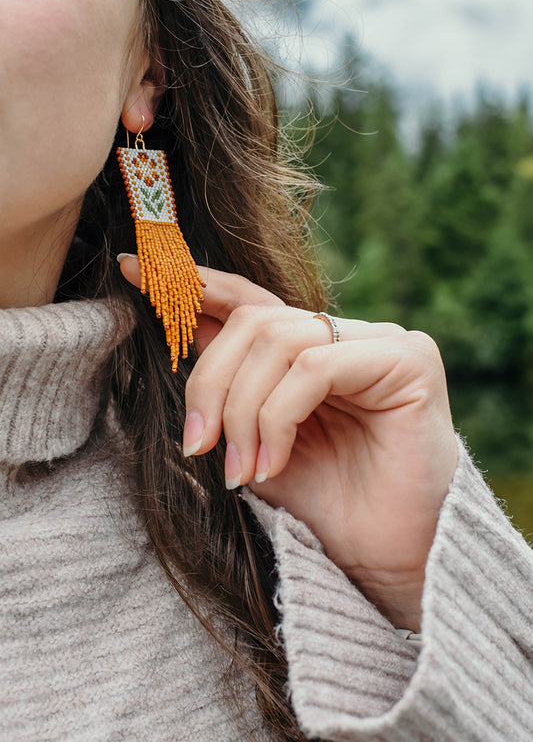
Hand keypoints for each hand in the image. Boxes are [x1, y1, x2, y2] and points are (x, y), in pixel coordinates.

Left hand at [120, 258, 457, 629]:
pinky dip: (277, 417)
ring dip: (242, 410)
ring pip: (279, 341)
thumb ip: (232, 385)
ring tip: (239, 468)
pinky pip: (314, 367)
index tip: (131, 271)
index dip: (193, 286)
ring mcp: (383, 341)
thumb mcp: (256, 438)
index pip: (251, 300)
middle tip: (197, 445)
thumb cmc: (328, 503)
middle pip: (255, 321)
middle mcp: (351, 334)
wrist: (390, 559)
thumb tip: (186, 328)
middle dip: (210, 382)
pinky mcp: (408, 360)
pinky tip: (272, 463)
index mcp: (317, 348)